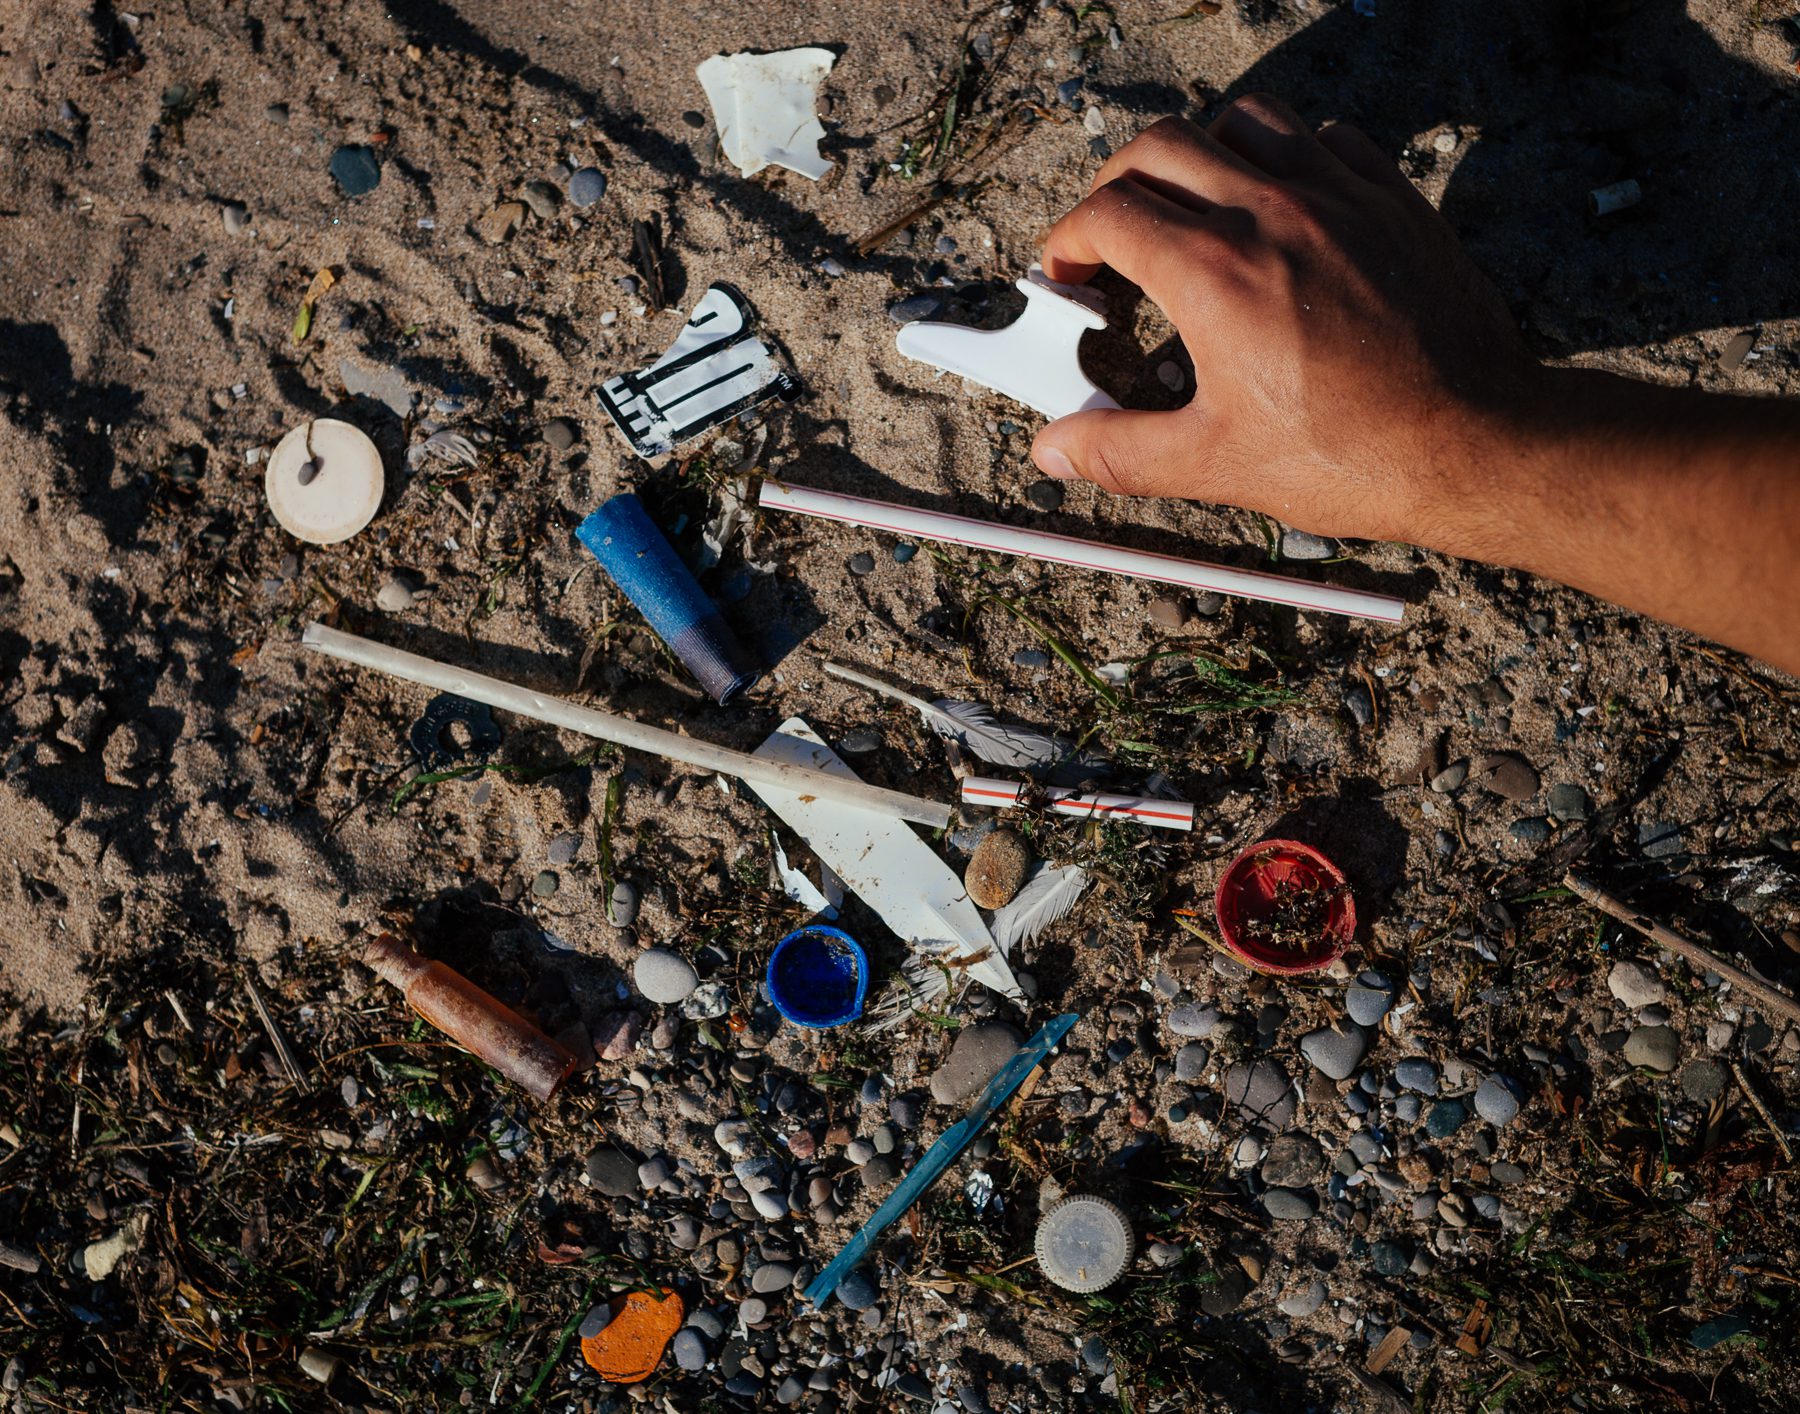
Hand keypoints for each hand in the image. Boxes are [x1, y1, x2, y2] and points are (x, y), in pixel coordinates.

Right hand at [1031, 98, 1542, 549]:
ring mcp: (1337, 195)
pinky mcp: (1391, 199)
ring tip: (1190, 208)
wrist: (1476, 443)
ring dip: (1199, 154)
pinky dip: (1284, 156)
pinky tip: (1279, 208)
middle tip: (1110, 241)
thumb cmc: (1353, 456)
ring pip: (1242, 122)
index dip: (1067, 242)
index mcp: (1213, 273)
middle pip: (1159, 148)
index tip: (1069, 277)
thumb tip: (1053, 450)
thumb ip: (1121, 451)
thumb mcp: (1215, 464)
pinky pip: (1324, 137)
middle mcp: (1269, 212)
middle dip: (1115, 186)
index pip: (1107, 214)